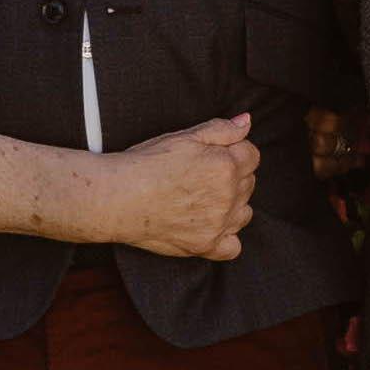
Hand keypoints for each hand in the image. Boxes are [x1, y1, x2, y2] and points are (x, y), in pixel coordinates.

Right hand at [111, 112, 262, 264]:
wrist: (117, 198)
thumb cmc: (146, 163)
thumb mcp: (184, 136)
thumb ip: (221, 129)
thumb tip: (247, 122)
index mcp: (225, 165)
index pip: (252, 155)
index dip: (234, 151)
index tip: (212, 156)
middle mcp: (228, 196)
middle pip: (248, 183)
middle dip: (232, 176)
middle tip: (200, 175)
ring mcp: (218, 224)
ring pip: (244, 212)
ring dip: (232, 205)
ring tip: (202, 199)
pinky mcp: (206, 246)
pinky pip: (233, 247)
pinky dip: (226, 238)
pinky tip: (209, 226)